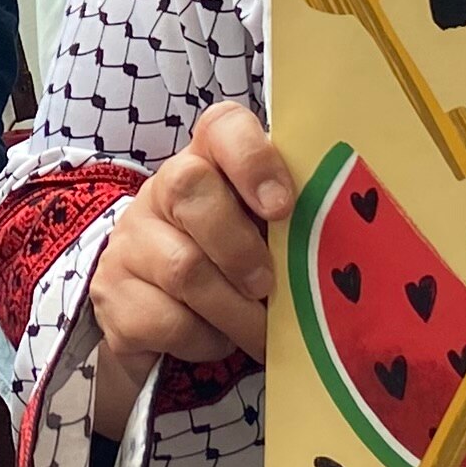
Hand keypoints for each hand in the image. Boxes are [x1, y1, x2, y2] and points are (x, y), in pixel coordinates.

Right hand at [90, 104, 297, 401]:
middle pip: (190, 188)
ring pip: (185, 268)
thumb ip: (289, 226)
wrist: (155, 324)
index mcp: (208, 163)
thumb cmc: (230, 271)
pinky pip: (168, 319)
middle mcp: (161, 191)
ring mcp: (130, 242)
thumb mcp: (261, 238)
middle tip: (268, 286)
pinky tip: (216, 339)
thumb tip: (352, 234)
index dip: (253, 158)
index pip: (222, 126)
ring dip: (235, 310)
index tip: (283, 207)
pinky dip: (205, 340)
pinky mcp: (114, 295)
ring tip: (259, 332)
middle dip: (240, 247)